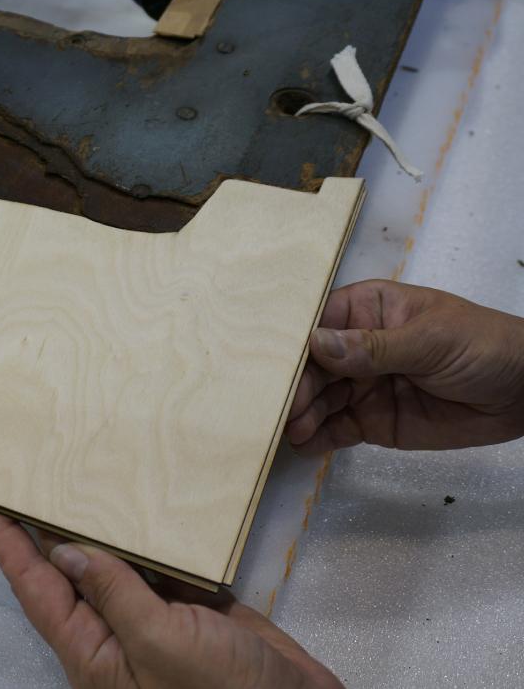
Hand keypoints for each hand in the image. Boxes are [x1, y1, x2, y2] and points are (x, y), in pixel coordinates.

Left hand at [0, 507, 341, 688]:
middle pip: (70, 572)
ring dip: (99, 524)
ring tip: (76, 477)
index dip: (9, 546)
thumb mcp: (160, 644)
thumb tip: (66, 550)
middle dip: (47, 527)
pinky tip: (140, 503)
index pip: (37, 590)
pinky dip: (149, 535)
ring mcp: (155, 621)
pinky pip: (160, 565)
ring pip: (116, 563)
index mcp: (95, 653)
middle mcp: (116, 634)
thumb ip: (113, 594)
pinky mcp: (193, 610)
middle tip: (30, 476)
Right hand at [286, 279, 523, 453]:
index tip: (271, 362)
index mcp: (367, 310)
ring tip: (289, 429)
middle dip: (293, 385)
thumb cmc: (484, 346)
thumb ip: (374, 347)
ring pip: (317, 399)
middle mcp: (356, 347)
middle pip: (311, 365)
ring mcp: (361, 386)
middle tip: (278, 406)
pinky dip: (316, 438)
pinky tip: (301, 444)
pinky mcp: (371, 421)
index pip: (318, 322)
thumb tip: (317, 344)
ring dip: (300, 414)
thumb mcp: (430, 340)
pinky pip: (335, 429)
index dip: (294, 342)